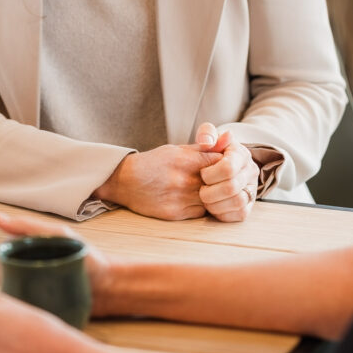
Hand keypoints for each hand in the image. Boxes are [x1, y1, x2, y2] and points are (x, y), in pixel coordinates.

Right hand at [0, 209, 113, 316]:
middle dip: (4, 278)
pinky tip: (28, 310)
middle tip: (20, 281)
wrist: (109, 285)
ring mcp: (33, 290)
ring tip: (26, 295)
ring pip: (10, 294)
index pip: (1, 255)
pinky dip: (22, 311)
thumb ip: (28, 226)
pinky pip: (23, 311)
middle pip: (2, 275)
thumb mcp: (57, 235)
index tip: (7, 264)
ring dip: (12, 295)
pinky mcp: (40, 309)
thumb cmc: (84, 255)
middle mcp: (27, 270)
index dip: (0, 259)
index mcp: (28, 251)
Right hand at [94, 144, 222, 219]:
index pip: (219, 163)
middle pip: (217, 182)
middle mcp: (183, 180)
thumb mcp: (176, 149)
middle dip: (219, 181)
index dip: (224, 165)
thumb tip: (228, 138)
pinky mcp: (175, 214)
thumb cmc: (153, 163)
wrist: (125, 181)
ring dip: (210, 196)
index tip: (223, 166)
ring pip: (211, 199)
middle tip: (218, 181)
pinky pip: (199, 212)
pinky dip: (200, 207)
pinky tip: (192, 200)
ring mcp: (180, 198)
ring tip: (203, 190)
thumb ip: (202, 148)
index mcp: (185, 160)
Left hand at [194, 123, 259, 221]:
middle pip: (231, 187)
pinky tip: (213, 206)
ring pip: (238, 202)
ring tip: (206, 198)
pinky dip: (223, 213)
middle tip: (201, 189)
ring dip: (216, 204)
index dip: (210, 174)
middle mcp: (251, 172)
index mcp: (242, 154)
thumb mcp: (209, 137)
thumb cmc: (212, 152)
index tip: (202, 173)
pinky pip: (240, 214)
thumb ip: (207, 134)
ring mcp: (252, 189)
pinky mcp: (249, 205)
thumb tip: (207, 142)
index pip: (228, 168)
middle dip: (210, 191)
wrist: (221, 166)